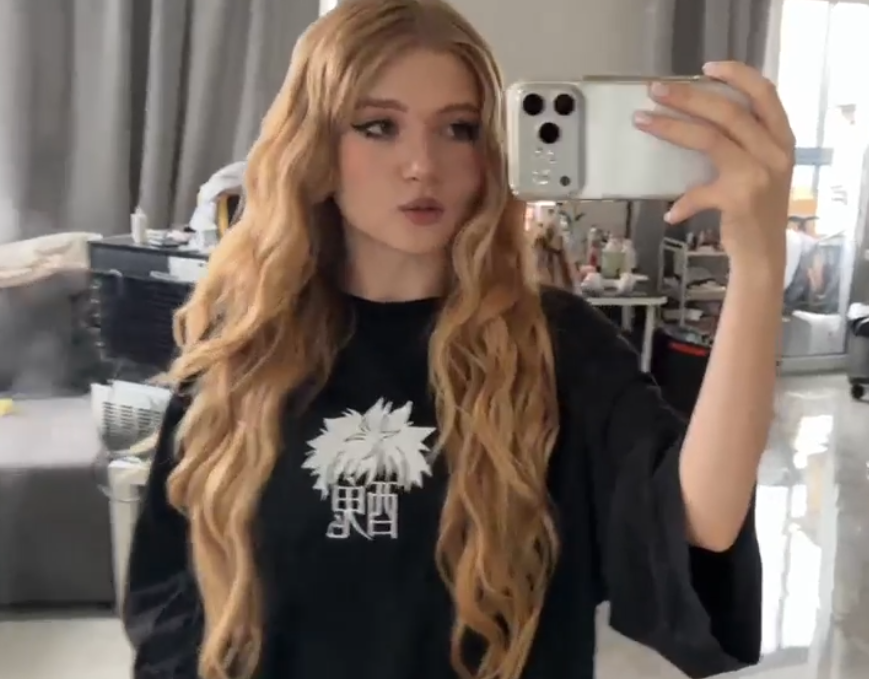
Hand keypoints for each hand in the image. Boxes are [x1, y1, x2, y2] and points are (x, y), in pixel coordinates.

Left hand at [634, 62, 794, 276]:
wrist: (764, 256)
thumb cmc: (755, 211)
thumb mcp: (762, 170)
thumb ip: (743, 144)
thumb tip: (698, 118)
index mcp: (781, 139)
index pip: (765, 93)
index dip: (737, 75)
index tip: (706, 68)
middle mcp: (775, 152)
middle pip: (729, 112)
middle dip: (689, 97)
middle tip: (656, 90)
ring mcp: (758, 175)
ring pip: (710, 139)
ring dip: (672, 128)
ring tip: (643, 120)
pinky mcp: (739, 200)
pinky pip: (699, 193)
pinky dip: (682, 203)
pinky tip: (671, 214)